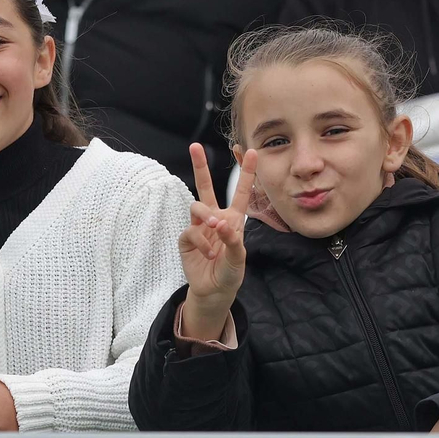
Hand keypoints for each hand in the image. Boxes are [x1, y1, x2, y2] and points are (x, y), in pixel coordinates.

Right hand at [177, 144, 256, 341]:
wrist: (214, 291)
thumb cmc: (230, 272)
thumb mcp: (238, 257)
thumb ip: (232, 239)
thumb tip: (219, 222)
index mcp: (233, 219)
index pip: (241, 192)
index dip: (246, 172)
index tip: (252, 151)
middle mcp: (215, 218)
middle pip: (206, 187)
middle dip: (200, 166)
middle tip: (195, 146)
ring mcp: (199, 227)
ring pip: (197, 206)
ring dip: (206, 215)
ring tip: (215, 228)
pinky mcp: (186, 239)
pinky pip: (190, 231)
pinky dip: (201, 241)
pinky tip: (208, 253)